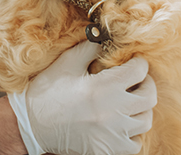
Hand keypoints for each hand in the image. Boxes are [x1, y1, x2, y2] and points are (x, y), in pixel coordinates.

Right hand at [8, 41, 156, 154]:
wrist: (31, 125)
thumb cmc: (47, 91)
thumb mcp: (67, 63)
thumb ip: (91, 48)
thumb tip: (106, 37)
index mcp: (103, 87)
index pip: (140, 71)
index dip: (138, 62)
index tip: (132, 62)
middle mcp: (112, 112)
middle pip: (149, 97)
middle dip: (146, 83)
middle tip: (136, 80)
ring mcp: (112, 134)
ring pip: (145, 120)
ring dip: (140, 108)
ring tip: (129, 101)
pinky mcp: (107, 150)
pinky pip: (134, 143)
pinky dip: (133, 133)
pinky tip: (122, 123)